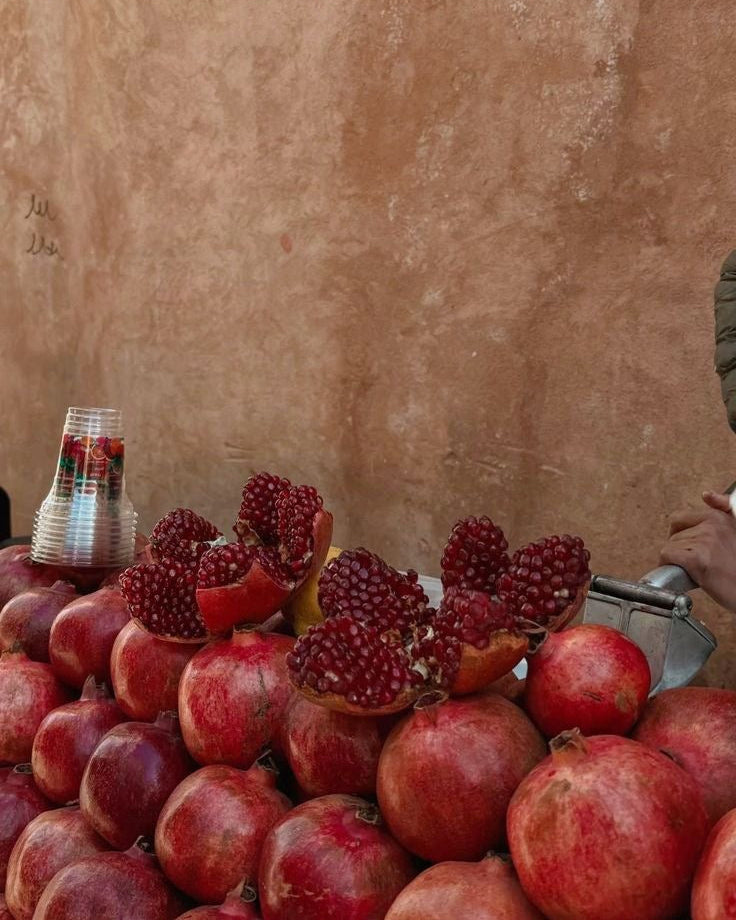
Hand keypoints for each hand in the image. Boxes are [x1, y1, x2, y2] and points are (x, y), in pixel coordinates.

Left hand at [659, 491, 735, 611]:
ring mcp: (705, 540)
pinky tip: (685, 574)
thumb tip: (707, 494)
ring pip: (670, 546)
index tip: (689, 547)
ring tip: (699, 570)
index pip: (680, 518)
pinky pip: (667, 555)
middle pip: (674, 534)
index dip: (681, 536)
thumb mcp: (735, 531)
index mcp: (720, 517)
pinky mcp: (697, 558)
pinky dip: (668, 566)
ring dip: (677, 561)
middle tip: (696, 562)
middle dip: (679, 549)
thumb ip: (723, 510)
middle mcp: (713, 524)